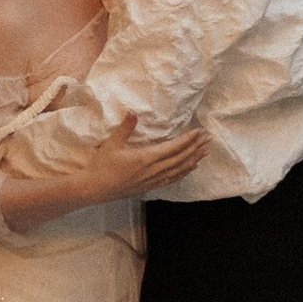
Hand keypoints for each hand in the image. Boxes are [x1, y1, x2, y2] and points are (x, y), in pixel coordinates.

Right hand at [88, 113, 209, 200]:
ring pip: (178, 170)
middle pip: (180, 159)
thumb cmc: (101, 166)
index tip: (198, 132)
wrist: (94, 189)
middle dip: (195, 148)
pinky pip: (171, 179)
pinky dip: (183, 173)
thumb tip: (133, 112)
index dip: (187, 140)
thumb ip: (125, 128)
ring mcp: (152, 180)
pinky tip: (190, 168)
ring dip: (193, 160)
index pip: (172, 148)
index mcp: (145, 158)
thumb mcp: (111, 144)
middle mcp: (153, 170)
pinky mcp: (149, 187)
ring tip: (204, 152)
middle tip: (208, 139)